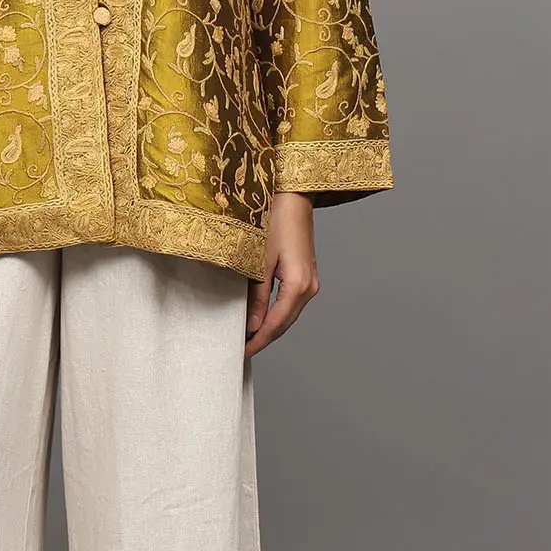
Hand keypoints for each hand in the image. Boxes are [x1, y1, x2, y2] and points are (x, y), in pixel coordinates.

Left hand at [245, 191, 318, 355]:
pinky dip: (275, 315)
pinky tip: (261, 319)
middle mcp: (309, 287)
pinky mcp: (306, 275)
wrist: (292, 196)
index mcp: (298, 285)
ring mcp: (310, 282)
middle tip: (240, 351)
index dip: (257, 342)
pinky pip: (290, 304)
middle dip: (263, 340)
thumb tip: (252, 326)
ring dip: (269, 329)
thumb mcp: (259, 261)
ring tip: (247, 339)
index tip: (240, 354)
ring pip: (288, 316)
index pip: (275, 325)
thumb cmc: (274, 221)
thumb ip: (257, 296)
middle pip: (284, 324)